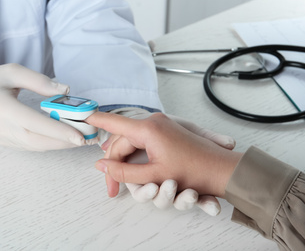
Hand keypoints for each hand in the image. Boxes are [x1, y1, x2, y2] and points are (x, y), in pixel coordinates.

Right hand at [0, 63, 96, 150]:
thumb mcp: (11, 71)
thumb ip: (39, 81)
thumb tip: (66, 89)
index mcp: (2, 108)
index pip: (34, 123)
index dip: (57, 131)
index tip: (79, 136)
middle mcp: (3, 128)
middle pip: (39, 141)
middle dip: (65, 141)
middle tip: (88, 138)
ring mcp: (5, 139)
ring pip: (37, 146)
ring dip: (61, 144)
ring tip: (82, 138)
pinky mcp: (8, 143)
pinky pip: (32, 147)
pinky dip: (51, 144)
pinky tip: (65, 138)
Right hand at [87, 112, 242, 197]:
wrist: (221, 169)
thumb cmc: (193, 171)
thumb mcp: (153, 175)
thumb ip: (123, 171)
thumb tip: (102, 166)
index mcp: (148, 129)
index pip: (114, 123)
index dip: (96, 120)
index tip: (83, 115)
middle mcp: (153, 123)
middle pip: (122, 141)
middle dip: (114, 164)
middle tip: (112, 188)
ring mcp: (161, 126)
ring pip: (132, 143)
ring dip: (125, 161)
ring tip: (122, 181)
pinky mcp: (167, 132)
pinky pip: (143, 142)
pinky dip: (136, 155)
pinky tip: (133, 168)